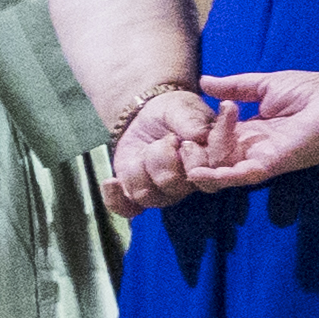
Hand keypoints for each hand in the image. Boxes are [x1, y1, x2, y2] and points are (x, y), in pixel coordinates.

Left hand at [99, 86, 218, 214]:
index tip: (183, 142)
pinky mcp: (137, 194)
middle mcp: (186, 186)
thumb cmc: (174, 112)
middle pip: (171, 187)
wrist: (148, 114)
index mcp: (206, 168)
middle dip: (160, 158)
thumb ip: (192, 121)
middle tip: (163, 140)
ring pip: (146, 195)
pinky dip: (115, 198)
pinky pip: (127, 209)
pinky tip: (111, 182)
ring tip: (143, 150)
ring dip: (138, 168)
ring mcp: (161, 193)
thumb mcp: (184, 108)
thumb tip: (200, 135)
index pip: (207, 181)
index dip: (192, 162)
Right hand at [188, 66, 318, 189]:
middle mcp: (254, 149)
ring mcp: (262, 159)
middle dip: (192, 154)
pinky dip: (220, 176)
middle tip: (174, 144)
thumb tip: (203, 82)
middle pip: (213, 158)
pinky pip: (242, 177)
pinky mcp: (273, 164)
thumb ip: (234, 88)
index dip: (194, 138)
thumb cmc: (312, 91)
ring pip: (222, 171)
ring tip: (182, 156)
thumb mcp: (263, 86)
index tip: (175, 130)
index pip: (214, 140)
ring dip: (201, 166)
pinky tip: (200, 172)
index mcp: (251, 132)